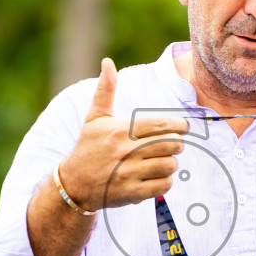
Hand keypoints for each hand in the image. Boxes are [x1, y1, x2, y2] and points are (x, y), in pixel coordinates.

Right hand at [58, 59, 188, 210]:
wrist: (74, 185)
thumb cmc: (88, 147)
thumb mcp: (94, 118)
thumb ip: (105, 90)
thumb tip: (107, 62)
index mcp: (120, 130)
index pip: (161, 124)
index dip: (179, 126)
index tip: (182, 128)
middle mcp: (125, 152)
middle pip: (171, 144)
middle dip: (177, 144)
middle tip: (173, 144)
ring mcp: (129, 174)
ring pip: (169, 165)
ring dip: (171, 162)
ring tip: (163, 160)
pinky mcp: (132, 193)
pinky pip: (164, 185)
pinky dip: (165, 181)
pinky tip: (157, 176)